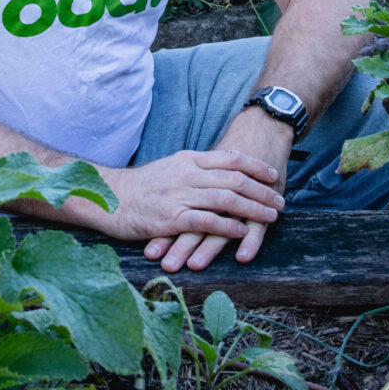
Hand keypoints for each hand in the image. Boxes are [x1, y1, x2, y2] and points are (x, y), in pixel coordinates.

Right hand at [90, 146, 283, 244]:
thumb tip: (220, 172)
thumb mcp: (170, 168)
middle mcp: (186, 174)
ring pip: (224, 198)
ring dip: (252, 208)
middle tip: (280, 199)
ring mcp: (178, 195)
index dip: (254, 166)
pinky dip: (227, 226)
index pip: (229, 158)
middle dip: (261, 189)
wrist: (108, 198)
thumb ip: (194, 169)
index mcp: (187, 159)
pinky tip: (241, 231)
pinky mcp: (170, 218)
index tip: (272, 174)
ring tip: (271, 216)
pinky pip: (205, 221)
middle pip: (233, 178)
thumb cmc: (141, 187)